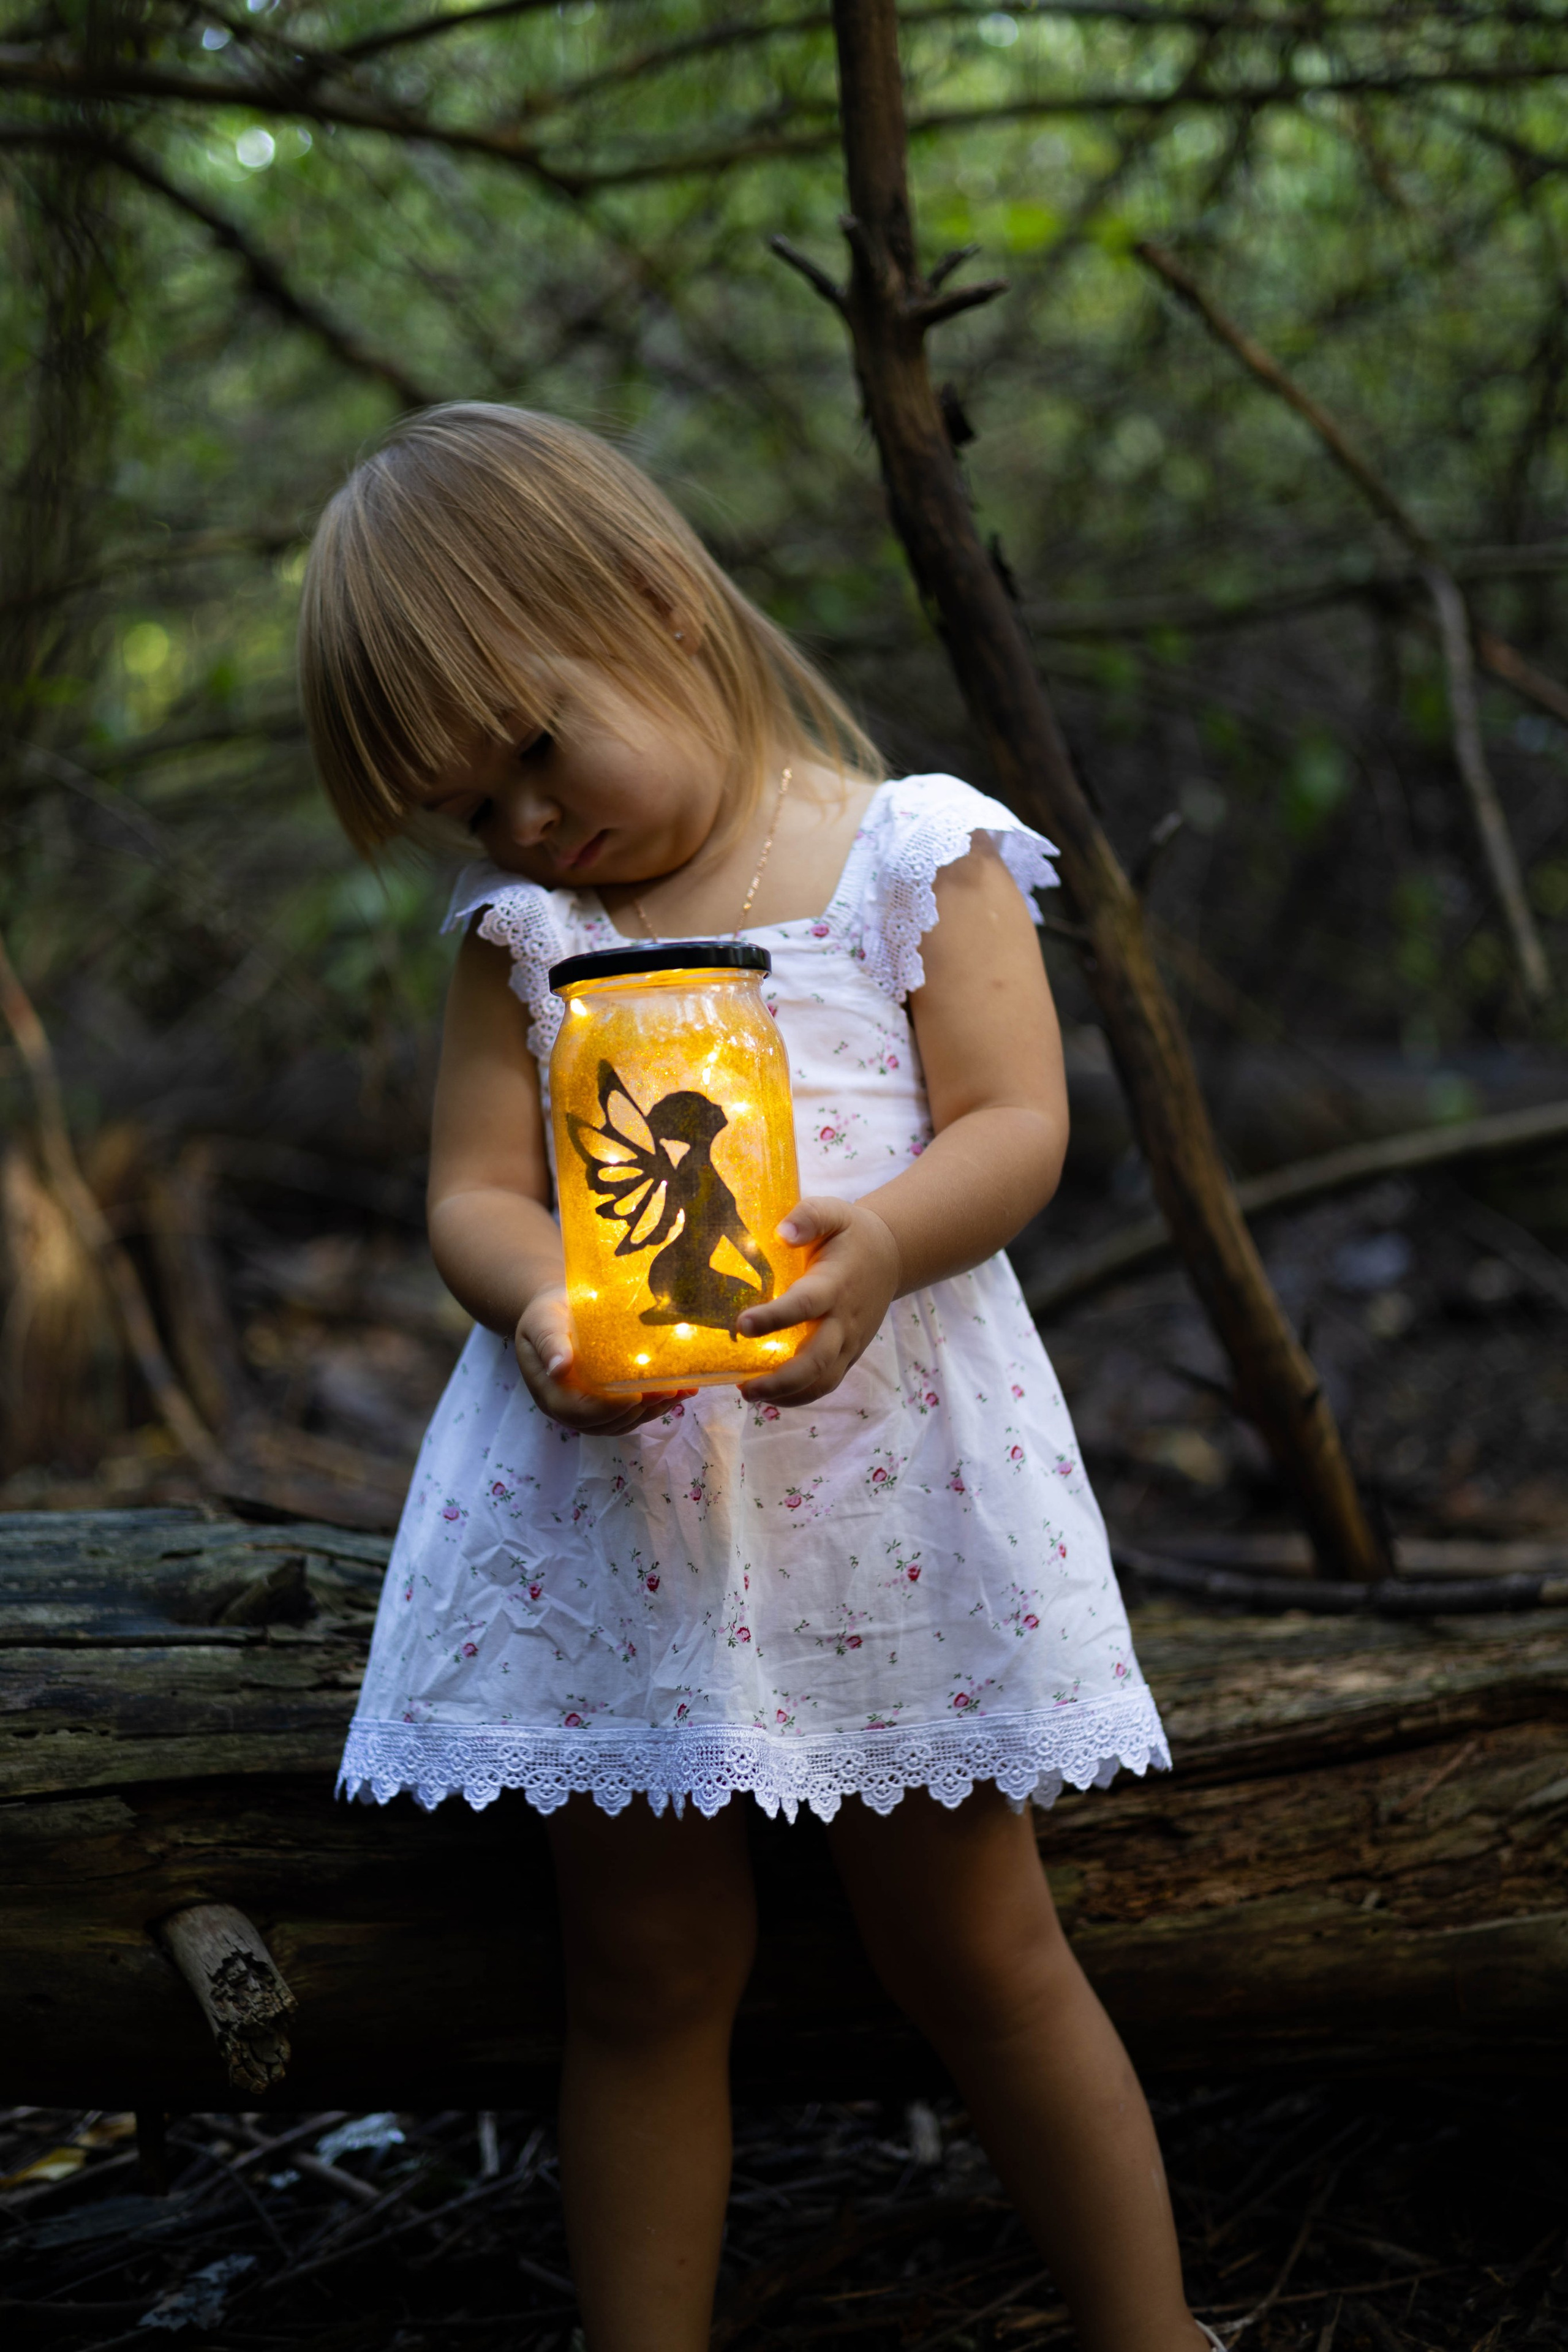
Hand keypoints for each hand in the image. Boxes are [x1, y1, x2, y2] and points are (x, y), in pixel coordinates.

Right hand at [515, 1287, 693, 1435]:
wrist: (554, 1315)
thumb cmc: (547, 1315)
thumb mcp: (543, 1321)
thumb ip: (550, 1342)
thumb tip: (559, 1368)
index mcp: (551, 1393)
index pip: (578, 1412)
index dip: (608, 1409)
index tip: (635, 1395)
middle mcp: (570, 1408)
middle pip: (606, 1423)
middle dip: (640, 1410)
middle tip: (668, 1390)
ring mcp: (590, 1409)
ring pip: (624, 1422)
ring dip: (654, 1410)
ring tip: (680, 1390)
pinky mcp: (608, 1403)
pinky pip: (633, 1412)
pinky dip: (657, 1404)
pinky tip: (681, 1389)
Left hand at [736, 1196, 900, 1406]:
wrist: (890, 1256)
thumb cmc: (850, 1234)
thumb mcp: (833, 1212)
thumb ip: (809, 1217)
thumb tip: (783, 1233)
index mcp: (835, 1283)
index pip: (805, 1304)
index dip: (775, 1317)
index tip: (744, 1324)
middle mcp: (844, 1319)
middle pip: (816, 1360)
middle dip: (780, 1379)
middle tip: (743, 1386)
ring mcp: (849, 1342)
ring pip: (822, 1381)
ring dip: (786, 1394)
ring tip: (749, 1393)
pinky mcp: (848, 1354)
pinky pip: (826, 1383)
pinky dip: (798, 1396)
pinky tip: (770, 1395)